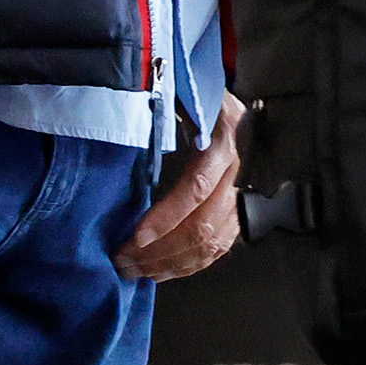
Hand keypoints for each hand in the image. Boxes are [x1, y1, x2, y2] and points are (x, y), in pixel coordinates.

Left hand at [118, 99, 246, 282]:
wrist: (236, 104)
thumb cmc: (200, 95)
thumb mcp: (186, 93)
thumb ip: (161, 109)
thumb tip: (125, 122)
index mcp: (223, 140)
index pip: (197, 187)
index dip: (168, 215)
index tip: (137, 236)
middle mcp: (237, 172)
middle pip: (202, 225)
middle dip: (160, 250)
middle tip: (123, 261)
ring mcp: (242, 194)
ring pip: (211, 242)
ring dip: (171, 263)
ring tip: (136, 271)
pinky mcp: (240, 210)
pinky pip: (218, 246)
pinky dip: (189, 265)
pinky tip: (161, 271)